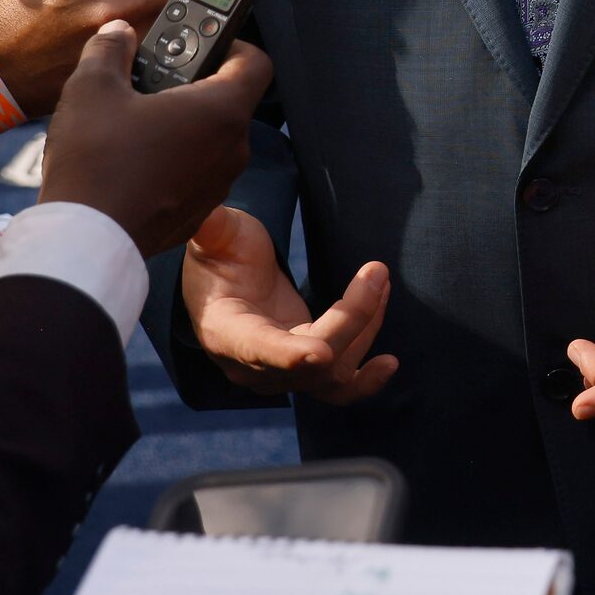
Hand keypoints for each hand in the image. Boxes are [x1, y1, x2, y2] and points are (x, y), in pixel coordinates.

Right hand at [40, 22, 271, 255]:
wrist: (85, 241)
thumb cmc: (96, 161)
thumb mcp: (92, 87)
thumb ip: (110, 50)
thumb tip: (118, 34)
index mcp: (221, 111)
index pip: (256, 62)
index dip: (231, 44)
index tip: (196, 44)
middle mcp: (232, 149)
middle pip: (228, 100)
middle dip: (193, 84)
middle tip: (151, 80)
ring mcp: (217, 186)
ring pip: (210, 139)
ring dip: (182, 124)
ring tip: (134, 121)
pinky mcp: (196, 213)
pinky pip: (195, 174)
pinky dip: (174, 160)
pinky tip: (132, 160)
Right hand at [181, 207, 398, 401]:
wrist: (227, 287)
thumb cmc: (220, 256)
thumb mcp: (216, 236)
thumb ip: (211, 227)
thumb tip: (204, 208)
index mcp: (224, 331)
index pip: (256, 349)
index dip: (286, 355)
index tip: (321, 351)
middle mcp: (251, 366)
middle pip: (309, 361)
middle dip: (351, 319)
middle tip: (377, 272)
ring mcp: (280, 375)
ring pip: (332, 373)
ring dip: (365, 331)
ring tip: (381, 282)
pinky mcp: (305, 372)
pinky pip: (338, 386)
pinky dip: (366, 380)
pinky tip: (390, 363)